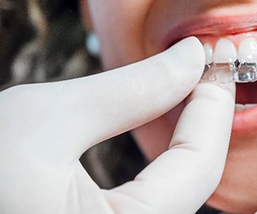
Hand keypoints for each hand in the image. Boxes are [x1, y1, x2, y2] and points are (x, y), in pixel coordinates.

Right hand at [0, 37, 235, 213]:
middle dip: (207, 126)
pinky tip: (168, 134)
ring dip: (194, 144)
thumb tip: (188, 58)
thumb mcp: (43, 121)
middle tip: (206, 77)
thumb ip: (128, 91)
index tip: (214, 65)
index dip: (213, 110)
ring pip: (182, 195)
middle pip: (197, 185)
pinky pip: (158, 204)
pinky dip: (170, 166)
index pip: (198, 168)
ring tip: (190, 97)